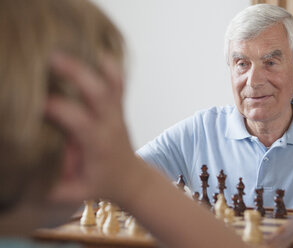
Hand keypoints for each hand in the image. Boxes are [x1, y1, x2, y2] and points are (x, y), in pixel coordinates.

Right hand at [46, 52, 136, 202]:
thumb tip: (23, 178)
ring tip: (75, 45)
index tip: (35, 101)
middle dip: (77, 72)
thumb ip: (51, 187)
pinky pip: (118, 81)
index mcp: (98, 143)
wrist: (131, 178)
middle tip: (52, 57)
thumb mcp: (75, 192)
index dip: (55, 107)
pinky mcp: (120, 106)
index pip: (77, 119)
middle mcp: (110, 123)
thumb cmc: (101, 183)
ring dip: (96, 62)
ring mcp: (117, 112)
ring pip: (113, 82)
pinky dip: (109, 64)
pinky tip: (93, 51)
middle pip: (99, 92)